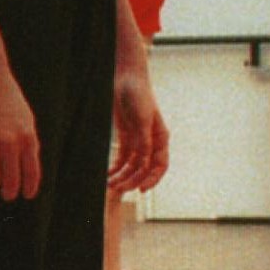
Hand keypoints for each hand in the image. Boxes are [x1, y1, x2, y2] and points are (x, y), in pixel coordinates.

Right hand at [0, 54, 40, 199]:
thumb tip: (27, 171)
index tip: (26, 195)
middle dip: (10, 193)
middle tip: (7, 195)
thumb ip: (29, 143)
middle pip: (12, 181)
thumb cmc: (8, 98)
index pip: (32, 174)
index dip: (29, 189)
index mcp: (28, 138)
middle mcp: (10, 143)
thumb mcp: (26, 119)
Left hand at [107, 67, 168, 195]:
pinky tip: (108, 174)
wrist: (126, 79)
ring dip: (122, 176)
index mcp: (161, 139)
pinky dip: (116, 167)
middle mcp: (151, 142)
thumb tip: (143, 163)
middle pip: (144, 169)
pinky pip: (122, 157)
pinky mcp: (125, 137)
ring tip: (110, 184)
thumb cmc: (138, 95)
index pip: (160, 165)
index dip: (152, 179)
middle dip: (132, 180)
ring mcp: (138, 141)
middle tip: (118, 188)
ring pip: (132, 166)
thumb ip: (143, 141)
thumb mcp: (142, 118)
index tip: (141, 190)